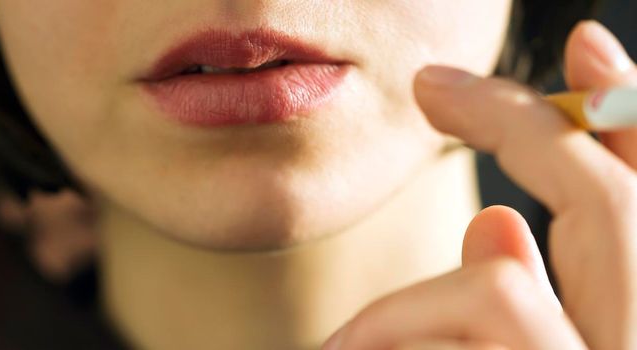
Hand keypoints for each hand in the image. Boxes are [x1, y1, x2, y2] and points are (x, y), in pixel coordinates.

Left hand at [323, 21, 636, 349]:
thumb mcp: (495, 349)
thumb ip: (510, 288)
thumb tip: (493, 220)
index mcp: (630, 328)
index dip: (627, 114)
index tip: (584, 42)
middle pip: (610, 203)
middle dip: (516, 125)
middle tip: (431, 81)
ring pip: (502, 278)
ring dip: (403, 310)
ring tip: (343, 348)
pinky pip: (473, 314)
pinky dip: (388, 330)